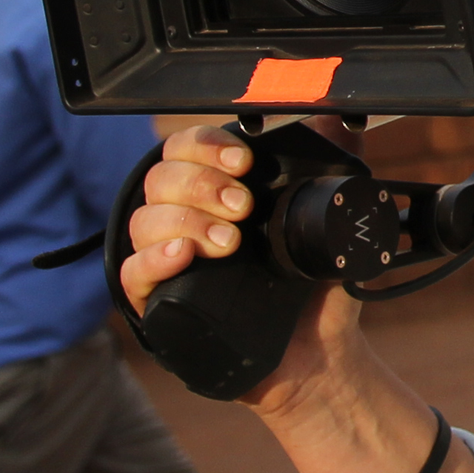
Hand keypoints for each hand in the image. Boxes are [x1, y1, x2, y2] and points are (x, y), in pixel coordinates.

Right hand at [122, 121, 366, 417]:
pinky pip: (132, 274)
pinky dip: (153, 260)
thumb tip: (341, 118)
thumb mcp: (331, 222)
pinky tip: (182, 256)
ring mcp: (170, 261)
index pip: (188, 147)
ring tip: (230, 243)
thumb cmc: (317, 287)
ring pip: (146, 221)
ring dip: (186, 222)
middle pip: (164, 179)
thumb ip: (330, 166)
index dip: (208, 145)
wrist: (320, 354)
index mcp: (219, 191)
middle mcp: (187, 220)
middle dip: (204, 185)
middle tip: (244, 207)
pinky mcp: (160, 304)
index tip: (245, 161)